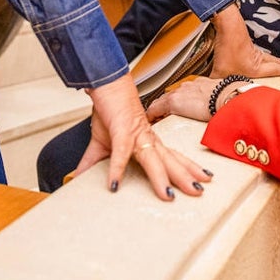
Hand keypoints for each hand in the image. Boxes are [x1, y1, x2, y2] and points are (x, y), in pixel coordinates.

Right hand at [72, 75, 212, 198]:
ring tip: (168, 194)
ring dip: (162, 177)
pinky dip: (117, 168)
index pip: (172, 158)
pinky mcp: (121, 131)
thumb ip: (93, 163)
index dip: (187, 169)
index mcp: (148, 142)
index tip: (200, 181)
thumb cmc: (110, 110)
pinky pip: (120, 152)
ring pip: (153, 159)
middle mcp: (147, 139)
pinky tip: (114, 184)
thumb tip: (79, 177)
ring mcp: (136, 135)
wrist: (107, 85)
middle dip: (185, 177)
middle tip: (199, 191)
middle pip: (169, 161)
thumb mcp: (102, 143)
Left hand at [210, 4, 279, 78]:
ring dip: (273, 59)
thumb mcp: (219, 72)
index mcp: (255, 68)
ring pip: (266, 56)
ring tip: (278, 63)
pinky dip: (260, 55)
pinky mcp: (244, 41)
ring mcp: (251, 48)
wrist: (227, 27)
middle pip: (274, 62)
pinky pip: (256, 51)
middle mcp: (256, 58)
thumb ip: (217, 83)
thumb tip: (212, 89)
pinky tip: (254, 55)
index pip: (274, 70)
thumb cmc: (227, 49)